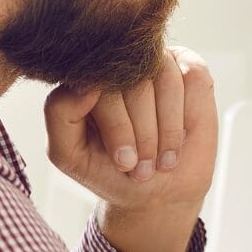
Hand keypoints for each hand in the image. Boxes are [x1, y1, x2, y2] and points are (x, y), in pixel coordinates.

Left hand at [43, 45, 217, 215]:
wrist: (158, 191)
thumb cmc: (110, 170)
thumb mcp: (69, 153)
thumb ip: (59, 113)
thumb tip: (85, 82)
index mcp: (86, 74)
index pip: (99, 81)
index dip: (117, 125)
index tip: (123, 162)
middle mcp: (120, 61)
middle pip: (134, 81)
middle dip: (144, 133)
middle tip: (142, 168)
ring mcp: (155, 60)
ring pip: (164, 78)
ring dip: (166, 129)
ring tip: (160, 160)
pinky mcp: (188, 66)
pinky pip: (191, 78)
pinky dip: (186, 116)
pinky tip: (179, 140)